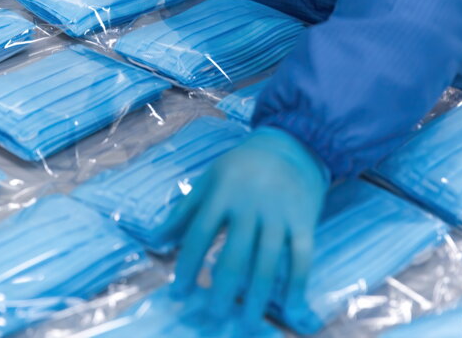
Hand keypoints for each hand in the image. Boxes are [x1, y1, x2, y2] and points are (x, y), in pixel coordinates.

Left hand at [161, 126, 328, 326]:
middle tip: (213, 317)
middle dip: (222, 290)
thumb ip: (184, 210)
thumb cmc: (243, 164)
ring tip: (246, 323)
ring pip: (267, 263)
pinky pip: (302, 257)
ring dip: (256, 296)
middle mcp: (250, 206)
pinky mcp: (305, 221)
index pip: (198, 234)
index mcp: (222, 193)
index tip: (178, 293)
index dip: (187, 265)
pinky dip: (296, 284)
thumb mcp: (209, 178)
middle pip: (234, 255)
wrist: (293, 142)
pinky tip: (289, 307)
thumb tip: (156, 241)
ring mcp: (279, 215)